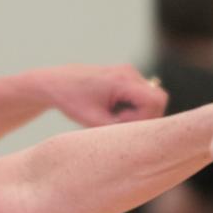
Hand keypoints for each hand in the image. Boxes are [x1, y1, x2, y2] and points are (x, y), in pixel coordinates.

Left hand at [31, 64, 166, 126]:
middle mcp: (129, 72)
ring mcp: (129, 73)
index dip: (146, 119)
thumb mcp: (93, 121)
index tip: (122, 124)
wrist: (55, 83)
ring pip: (151, 99)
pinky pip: (142, 96)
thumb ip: (119, 130)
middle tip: (118, 124)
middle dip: (144, 118)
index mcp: (122, 80)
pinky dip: (133, 108)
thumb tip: (140, 140)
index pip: (156, 101)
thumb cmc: (70, 100)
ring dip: (137, 114)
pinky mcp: (126, 77)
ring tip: (113, 118)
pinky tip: (114, 112)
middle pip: (157, 100)